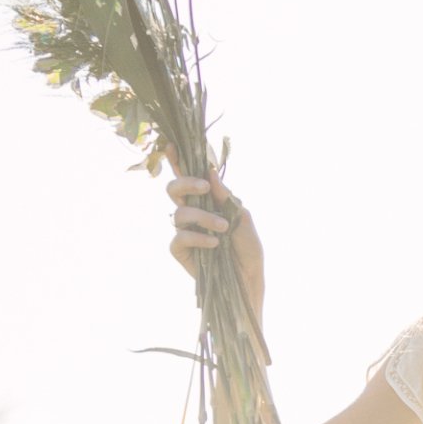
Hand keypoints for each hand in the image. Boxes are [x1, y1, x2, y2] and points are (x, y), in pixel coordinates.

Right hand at [163, 141, 264, 314]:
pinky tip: (214, 244)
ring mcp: (184, 231)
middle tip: (205, 188)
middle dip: (186, 183)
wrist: (249, 278)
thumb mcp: (242, 218)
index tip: (172, 144)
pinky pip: (178, 238)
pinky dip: (197, 238)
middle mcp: (192, 213)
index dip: (178, 161)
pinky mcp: (180, 251)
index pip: (188, 177)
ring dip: (203, 217)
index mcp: (206, 201)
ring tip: (223, 228)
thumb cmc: (248, 248)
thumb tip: (211, 171)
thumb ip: (225, 196)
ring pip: (178, 213)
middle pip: (173, 189)